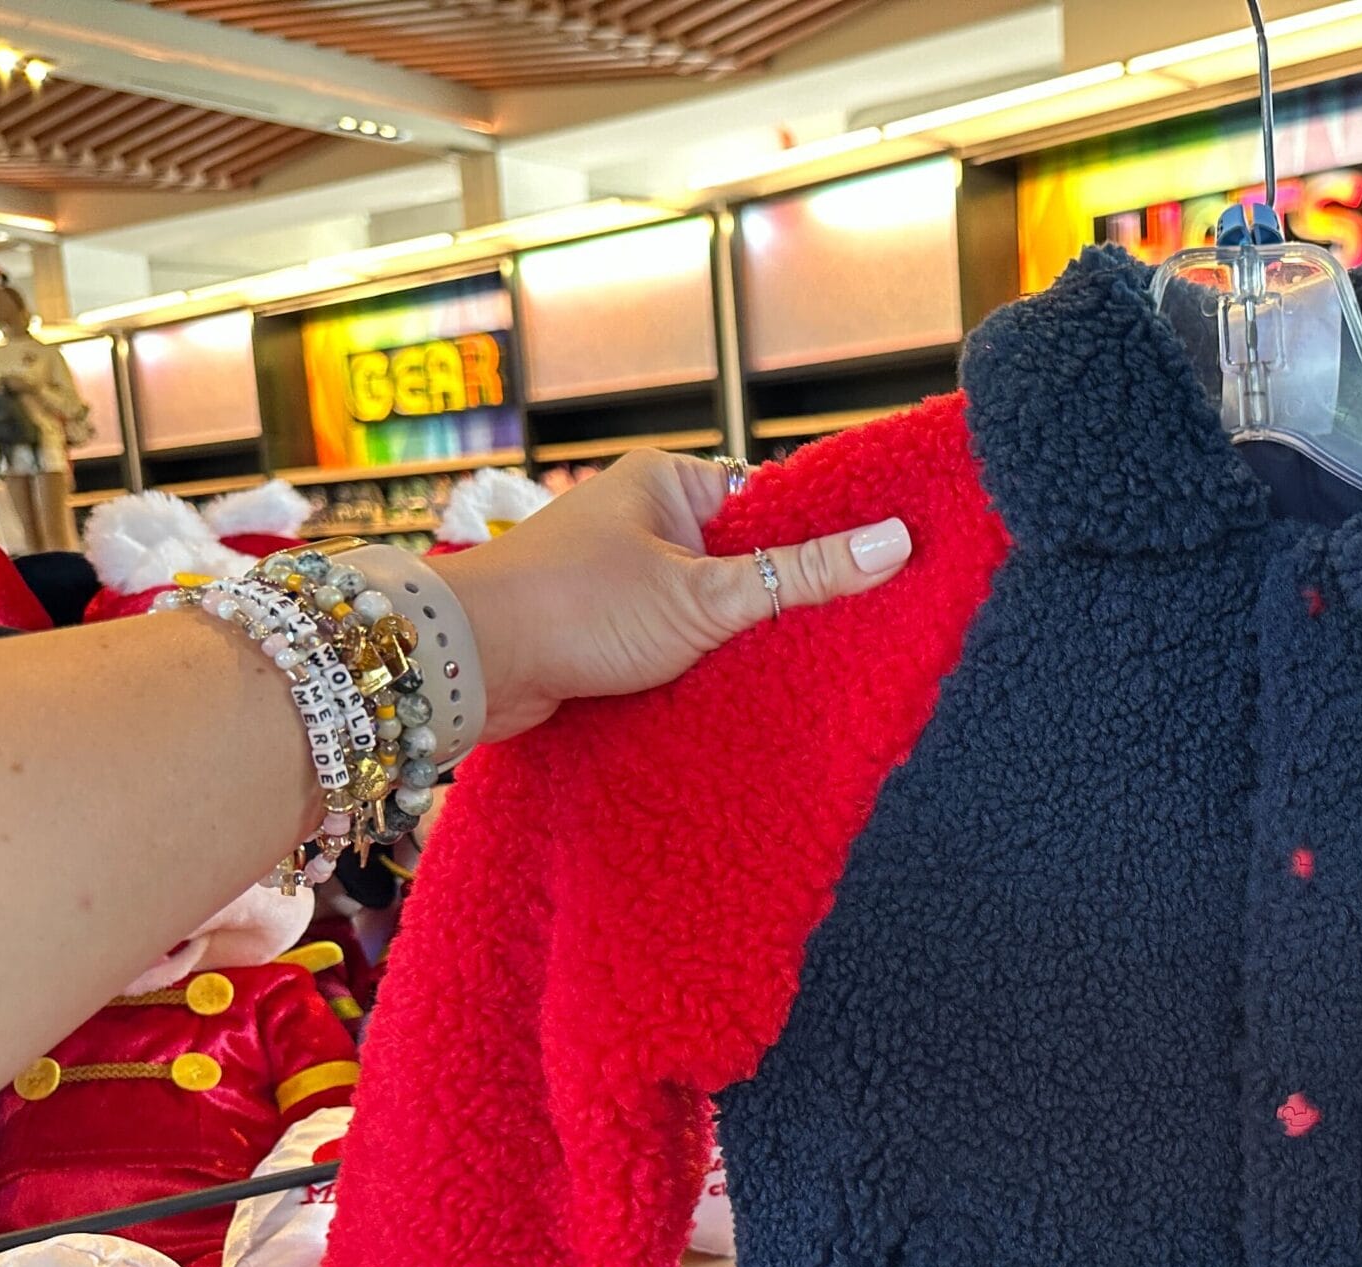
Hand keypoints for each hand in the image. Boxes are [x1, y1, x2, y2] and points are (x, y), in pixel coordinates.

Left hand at [430, 449, 911, 742]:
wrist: (468, 664)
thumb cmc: (573, 608)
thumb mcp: (706, 595)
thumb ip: (802, 575)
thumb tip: (894, 543)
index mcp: (669, 483)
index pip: (773, 500)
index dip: (823, 537)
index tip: (879, 567)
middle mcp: (646, 519)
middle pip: (748, 556)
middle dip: (784, 597)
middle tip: (845, 632)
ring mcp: (626, 574)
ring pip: (714, 605)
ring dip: (740, 639)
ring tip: (794, 666)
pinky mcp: (610, 627)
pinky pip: (679, 640)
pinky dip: (705, 663)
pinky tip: (736, 688)